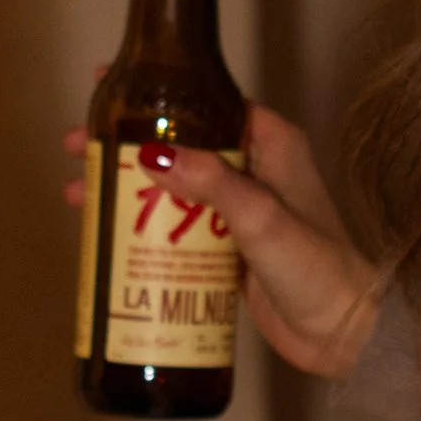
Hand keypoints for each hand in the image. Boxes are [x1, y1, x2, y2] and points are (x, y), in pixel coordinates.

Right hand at [64, 103, 384, 380]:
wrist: (343, 332)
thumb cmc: (317, 268)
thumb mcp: (261, 217)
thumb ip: (212, 183)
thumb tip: (153, 155)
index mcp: (271, 142)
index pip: (207, 102)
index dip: (159, 94)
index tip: (113, 87)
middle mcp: (255, 168)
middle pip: (180, 144)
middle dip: (127, 144)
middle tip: (77, 145)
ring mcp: (240, 210)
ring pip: (172, 187)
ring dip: (127, 188)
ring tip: (79, 195)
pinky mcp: (229, 248)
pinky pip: (178, 227)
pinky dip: (144, 226)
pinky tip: (108, 234)